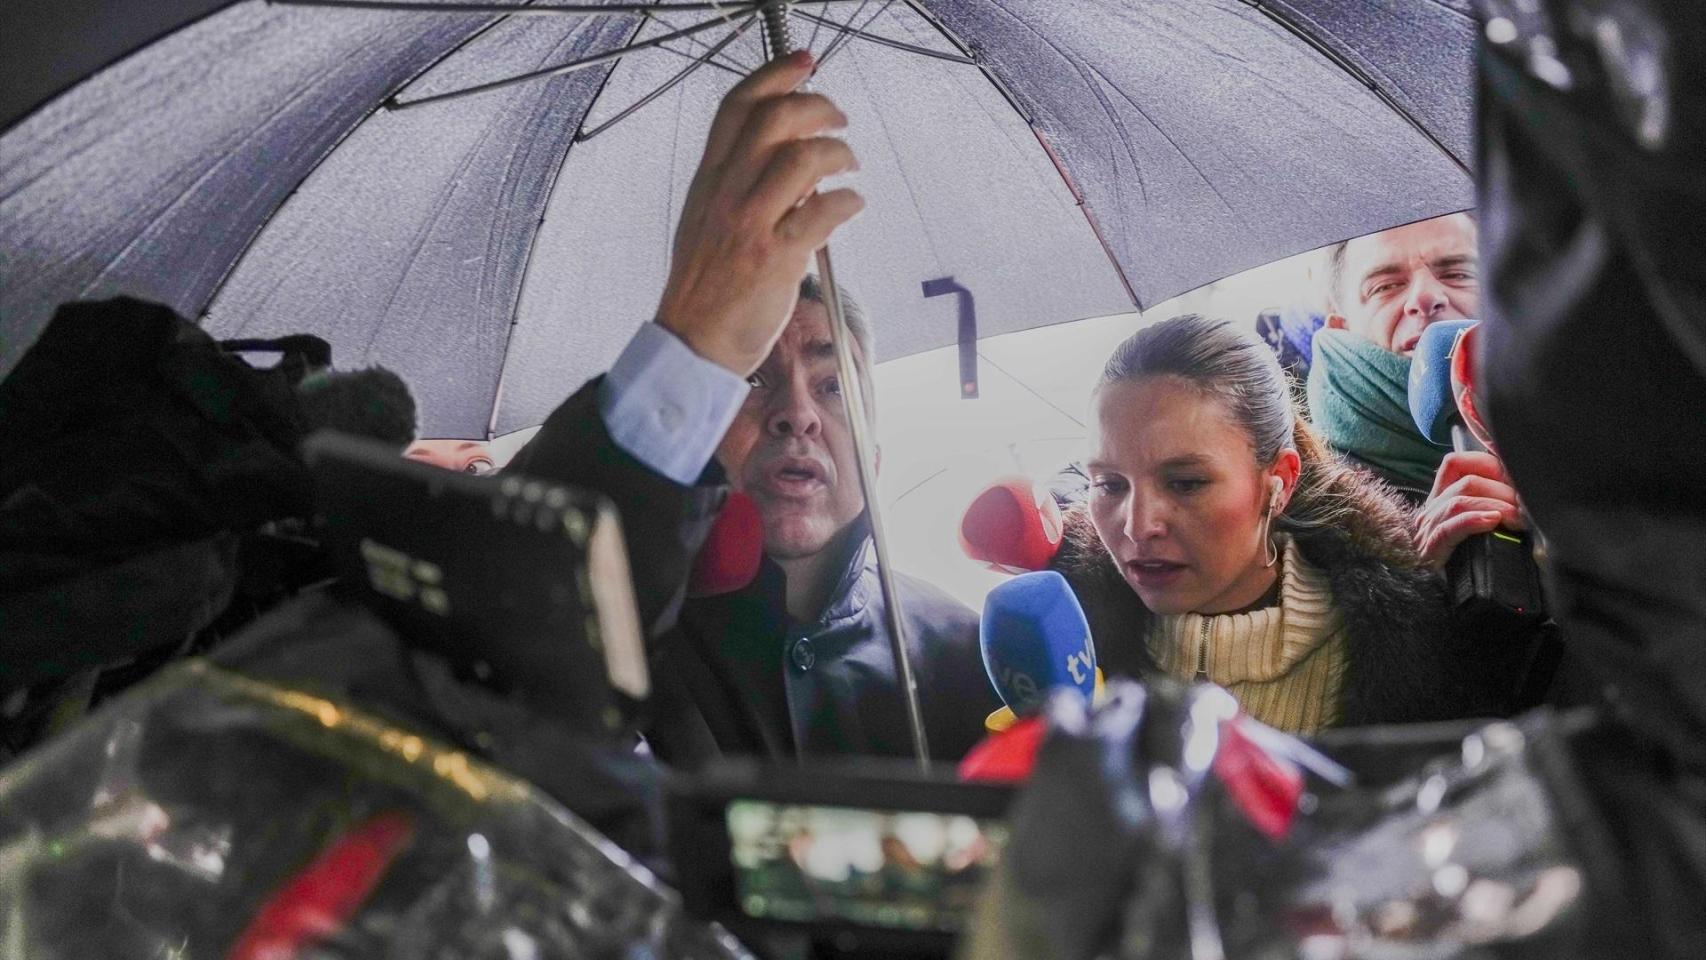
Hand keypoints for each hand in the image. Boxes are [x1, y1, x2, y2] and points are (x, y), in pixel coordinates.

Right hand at [654, 51, 863, 376]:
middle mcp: (726, 194)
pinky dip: (848, 201)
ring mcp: (750, 224)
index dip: (774, 74)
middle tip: (839, 119)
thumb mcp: (707, 219)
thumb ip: (742, 183)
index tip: (803, 62)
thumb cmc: (706, 285)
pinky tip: (851, 205)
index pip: (737, 106)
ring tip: (849, 166)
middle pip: (775, 119)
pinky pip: (824, 212)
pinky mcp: (776, 258)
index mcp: (708, 180)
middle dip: (818, 106)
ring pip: (803, 159)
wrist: (693, 341)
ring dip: (839, 153)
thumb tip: (794, 156)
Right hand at [1414, 451, 1526, 569]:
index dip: (1488, 463)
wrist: (1436, 601)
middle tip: (1528, 508)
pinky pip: (1450, 527)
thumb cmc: (1469, 566)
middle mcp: (1431, 510)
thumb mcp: (1483, 531)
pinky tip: (1493, 522)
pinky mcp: (1429, 549)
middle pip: (1466, 481)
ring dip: (1496, 505)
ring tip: (1517, 519)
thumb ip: (1495, 508)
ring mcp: (1428, 529)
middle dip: (1504, 491)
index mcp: (1441, 500)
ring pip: (1460, 500)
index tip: (1516, 477)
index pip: (1456, 463)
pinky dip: (1474, 520)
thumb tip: (1523, 494)